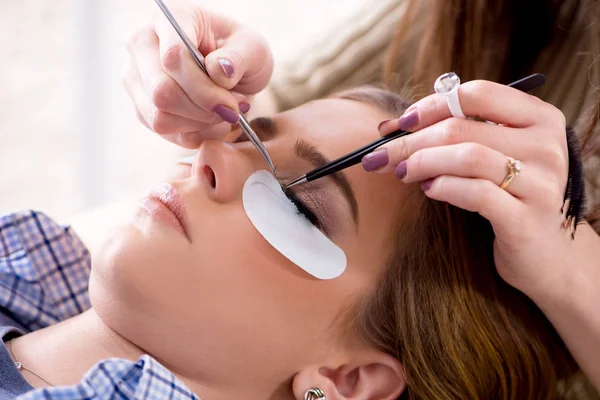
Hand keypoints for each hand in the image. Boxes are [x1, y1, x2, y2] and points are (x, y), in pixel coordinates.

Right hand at [123, 0, 272, 147]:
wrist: (232, 73)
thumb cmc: (241, 53)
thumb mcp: (253, 49)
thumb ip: (239, 57)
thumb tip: (219, 71)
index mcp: (169, 19)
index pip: (173, 57)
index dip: (203, 88)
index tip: (233, 103)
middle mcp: (143, 45)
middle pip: (162, 91)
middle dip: (203, 110)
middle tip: (233, 111)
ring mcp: (137, 78)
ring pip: (160, 116)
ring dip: (200, 124)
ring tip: (225, 113)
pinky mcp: (142, 107)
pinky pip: (165, 131)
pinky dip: (195, 134)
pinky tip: (213, 123)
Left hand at [364, 81, 571, 294]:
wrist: (548, 253)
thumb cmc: (509, 194)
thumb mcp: (494, 154)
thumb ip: (457, 132)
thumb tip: (391, 125)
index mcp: (540, 117)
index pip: (477, 95)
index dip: (431, 105)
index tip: (400, 124)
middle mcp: (546, 145)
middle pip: (462, 128)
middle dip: (411, 141)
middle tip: (380, 156)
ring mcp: (540, 183)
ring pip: (467, 157)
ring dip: (422, 162)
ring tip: (403, 173)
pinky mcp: (526, 219)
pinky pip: (475, 194)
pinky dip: (443, 188)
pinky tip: (429, 189)